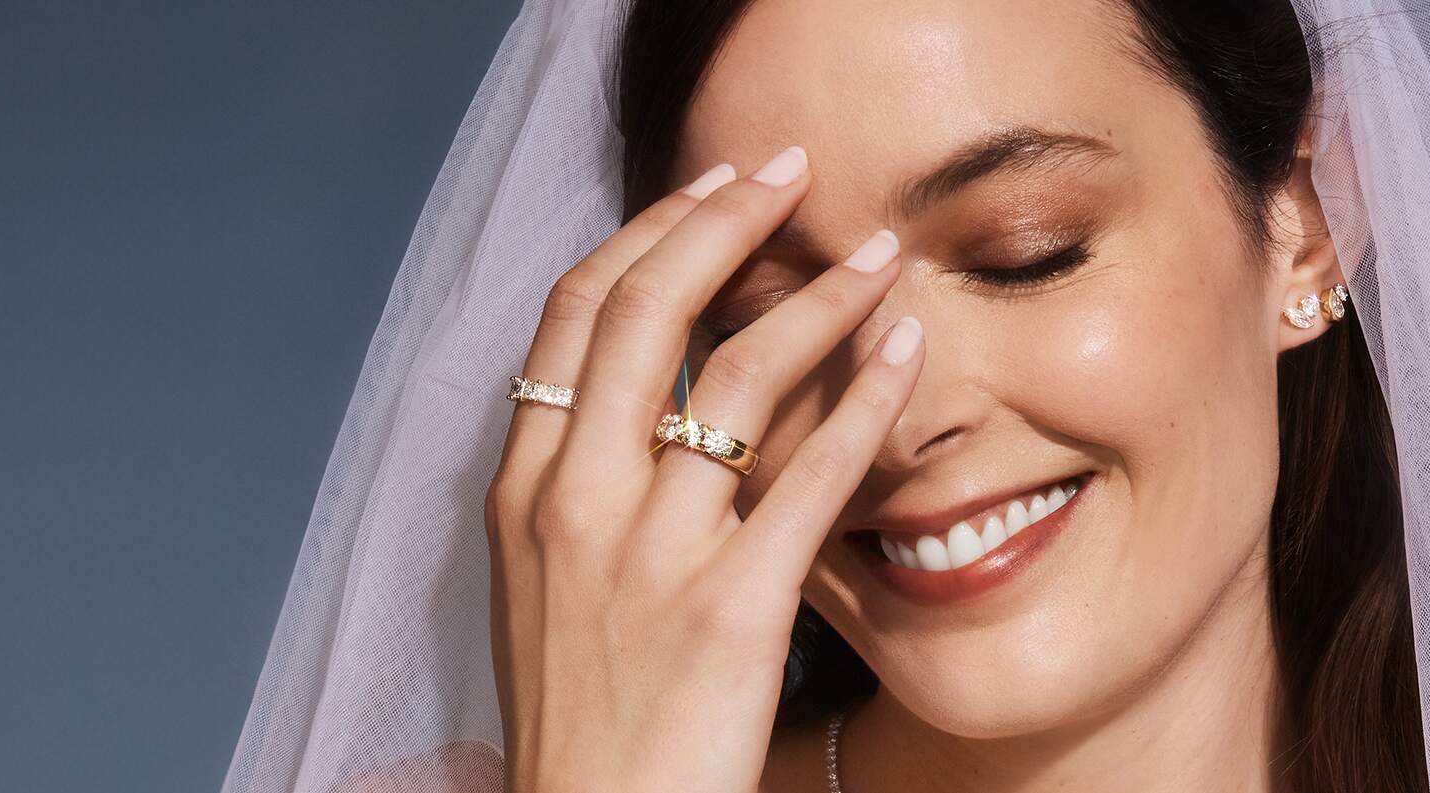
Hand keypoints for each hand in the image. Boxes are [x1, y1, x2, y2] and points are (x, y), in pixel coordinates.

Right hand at [485, 146, 920, 792]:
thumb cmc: (580, 723)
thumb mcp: (538, 591)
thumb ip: (570, 492)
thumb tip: (627, 406)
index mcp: (521, 492)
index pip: (569, 317)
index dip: (643, 235)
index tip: (705, 192)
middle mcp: (573, 504)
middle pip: (643, 310)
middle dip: (722, 219)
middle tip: (788, 172)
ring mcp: (647, 555)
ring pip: (735, 375)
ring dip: (817, 295)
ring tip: (877, 256)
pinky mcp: (728, 612)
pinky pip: (810, 477)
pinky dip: (866, 402)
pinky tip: (908, 358)